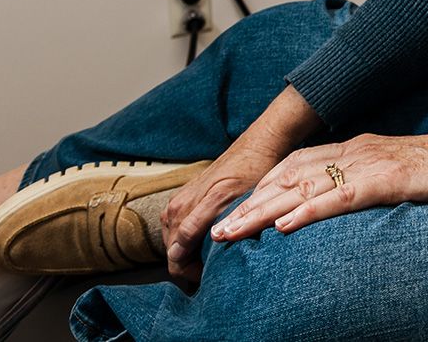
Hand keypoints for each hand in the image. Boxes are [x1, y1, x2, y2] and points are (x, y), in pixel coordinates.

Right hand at [162, 138, 286, 280]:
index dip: (192, 273)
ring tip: (212, 259)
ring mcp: (176, 203)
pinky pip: (175, 229)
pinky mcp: (180, 199)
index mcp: (189, 210)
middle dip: (189, 266)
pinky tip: (206, 244)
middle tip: (215, 271)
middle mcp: (178, 207)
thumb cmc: (253, 174)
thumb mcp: (242, 202)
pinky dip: (186, 240)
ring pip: (173, 243)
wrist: (255, 148)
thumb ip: (218, 226)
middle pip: (173, 252)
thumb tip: (197, 252)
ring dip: (187, 254)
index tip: (210, 278)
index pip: (177, 255)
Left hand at [209, 123, 427, 244]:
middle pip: (288, 176)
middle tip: (217, 230)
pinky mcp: (387, 180)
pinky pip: (339, 197)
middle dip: (249, 204)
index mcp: (356, 150)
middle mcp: (355, 152)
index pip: (295, 166)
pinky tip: (284, 227)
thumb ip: (370, 185)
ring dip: (263, 211)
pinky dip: (307, 211)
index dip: (262, 189)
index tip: (236, 212)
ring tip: (232, 232)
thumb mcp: (399, 176)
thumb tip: (348, 205)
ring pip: (303, 186)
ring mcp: (369, 164)